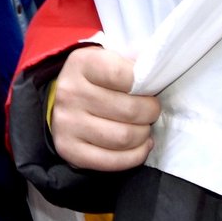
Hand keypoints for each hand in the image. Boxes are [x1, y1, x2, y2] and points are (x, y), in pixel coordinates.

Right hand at [49, 44, 160, 172]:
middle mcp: (70, 93)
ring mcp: (66, 123)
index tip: (149, 87)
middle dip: (150, 113)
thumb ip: (132, 65)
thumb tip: (159, 74)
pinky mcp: (68, 149)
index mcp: (82, 64)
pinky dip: (134, 156)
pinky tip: (139, 145)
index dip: (146, 84)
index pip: (124, 76)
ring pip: (123, 138)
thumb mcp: (109, 59)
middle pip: (129, 111)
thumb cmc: (98, 78)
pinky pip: (112, 161)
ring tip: (144, 128)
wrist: (62, 99)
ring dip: (143, 135)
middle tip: (151, 111)